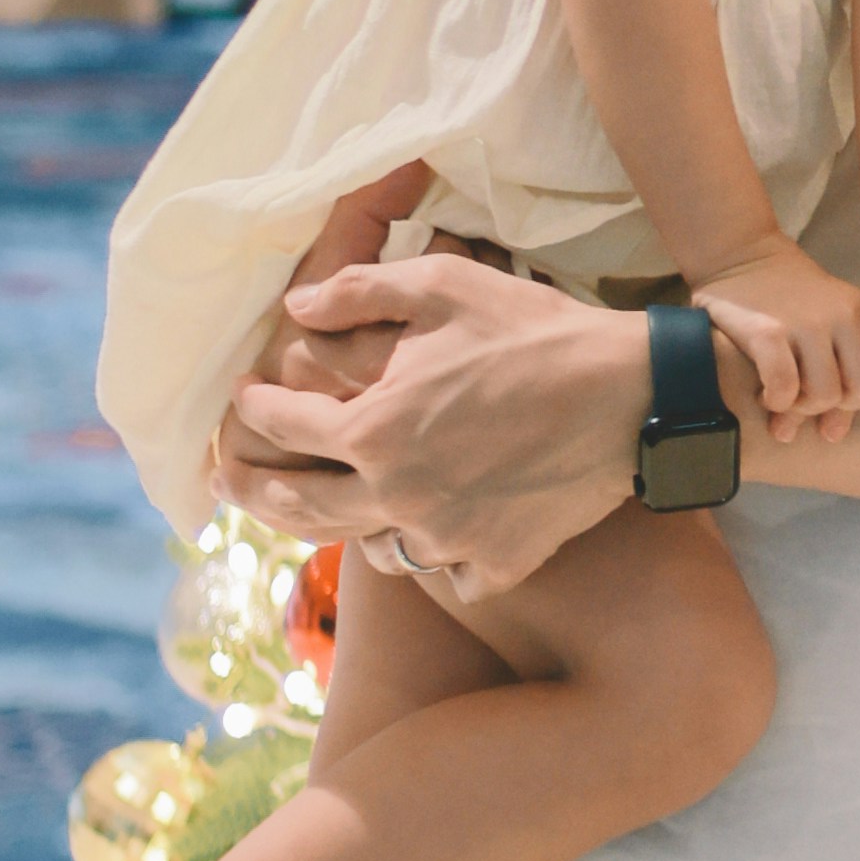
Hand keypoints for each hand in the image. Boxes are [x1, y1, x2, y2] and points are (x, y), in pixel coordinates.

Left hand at [225, 238, 646, 604]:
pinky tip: (436, 533)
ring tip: (343, 507)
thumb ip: (357, 293)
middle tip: (227, 485)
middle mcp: (399, 496)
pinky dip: (436, 556)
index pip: (285, 427)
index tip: (243, 399)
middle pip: (302, 508)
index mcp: (375, 431)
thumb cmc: (534, 330)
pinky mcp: (497, 564)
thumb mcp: (442, 284)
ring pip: (375, 550)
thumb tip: (295, 306)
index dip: (254, 409)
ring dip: (354, 526)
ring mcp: (448, 539)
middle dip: (253, 492)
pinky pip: (446, 576)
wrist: (632, 394)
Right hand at [694, 233, 859, 427]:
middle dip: (839, 407)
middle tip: (811, 404)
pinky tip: (765, 396)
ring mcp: (808, 322)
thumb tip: (834, 431)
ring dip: (801, 408)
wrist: (740, 255)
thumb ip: (845, 362)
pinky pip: (785, 389)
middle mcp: (845, 314)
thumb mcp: (832, 316)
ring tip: (783, 400)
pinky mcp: (769, 332)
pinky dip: (776, 402)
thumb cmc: (786, 299)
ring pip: (825, 395)